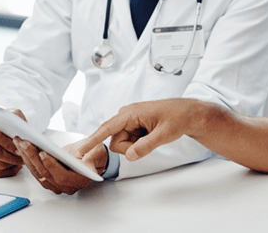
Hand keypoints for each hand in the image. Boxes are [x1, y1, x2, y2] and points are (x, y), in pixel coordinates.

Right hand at [0, 109, 25, 177]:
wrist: (6, 126)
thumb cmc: (12, 123)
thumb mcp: (16, 116)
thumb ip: (18, 122)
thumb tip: (23, 133)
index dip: (10, 144)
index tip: (21, 149)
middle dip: (11, 157)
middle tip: (22, 159)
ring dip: (9, 164)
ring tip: (20, 162)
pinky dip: (4, 171)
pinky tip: (14, 168)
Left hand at [13, 138, 107, 194]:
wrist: (92, 157)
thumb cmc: (94, 153)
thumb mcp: (95, 150)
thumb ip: (88, 154)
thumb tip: (81, 157)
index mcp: (79, 180)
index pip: (61, 176)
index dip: (51, 165)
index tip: (43, 152)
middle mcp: (66, 186)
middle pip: (45, 174)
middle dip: (33, 157)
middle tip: (25, 142)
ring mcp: (56, 184)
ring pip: (38, 172)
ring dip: (27, 157)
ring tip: (20, 141)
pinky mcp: (49, 179)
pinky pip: (36, 171)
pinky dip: (28, 159)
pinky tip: (22, 148)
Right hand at [76, 99, 195, 161]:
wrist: (187, 113)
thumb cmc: (177, 118)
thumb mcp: (164, 134)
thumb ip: (146, 146)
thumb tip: (129, 155)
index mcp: (131, 113)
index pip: (107, 128)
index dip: (93, 140)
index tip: (80, 151)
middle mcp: (126, 115)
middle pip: (115, 141)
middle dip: (130, 147)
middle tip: (150, 139)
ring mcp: (129, 121)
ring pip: (122, 144)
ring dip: (135, 145)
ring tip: (152, 135)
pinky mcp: (132, 126)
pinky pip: (129, 142)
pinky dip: (138, 143)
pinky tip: (150, 135)